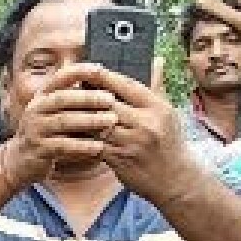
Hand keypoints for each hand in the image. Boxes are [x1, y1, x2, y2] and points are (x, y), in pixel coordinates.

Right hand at [3, 67, 120, 184]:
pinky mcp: (38, 149)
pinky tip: (99, 146)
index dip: (78, 71)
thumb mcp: (53, 111)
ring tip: (111, 121)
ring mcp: (35, 129)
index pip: (59, 78)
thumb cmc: (46, 132)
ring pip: (63, 121)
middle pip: (62, 99)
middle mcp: (35, 109)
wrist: (20, 160)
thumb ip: (72, 98)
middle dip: (88, 97)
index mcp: (42, 96)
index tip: (100, 69)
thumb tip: (101, 80)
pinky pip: (63, 146)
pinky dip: (82, 146)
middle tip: (111, 99)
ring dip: (89, 120)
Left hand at [61, 62, 200, 203]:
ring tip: (65, 107)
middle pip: (108, 103)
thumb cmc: (169, 142)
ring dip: (80, 116)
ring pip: (97, 123)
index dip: (106, 76)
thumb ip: (156, 88)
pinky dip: (80, 137)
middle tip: (70, 87)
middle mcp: (146, 123)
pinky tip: (69, 131)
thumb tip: (156, 61)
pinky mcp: (119, 158)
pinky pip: (93, 144)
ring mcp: (132, 142)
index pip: (128, 85)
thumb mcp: (168, 114)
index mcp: (157, 108)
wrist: (175, 179)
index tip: (89, 68)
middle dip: (87, 95)